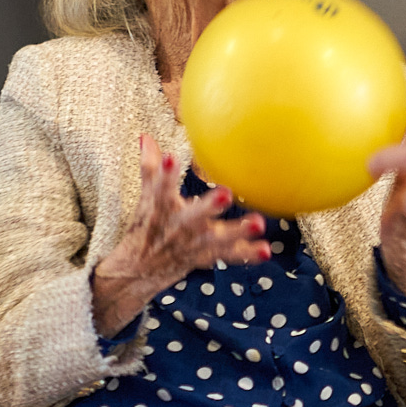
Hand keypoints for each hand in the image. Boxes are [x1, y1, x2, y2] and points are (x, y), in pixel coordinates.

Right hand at [91, 134, 269, 336]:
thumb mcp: (146, 197)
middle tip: (226, 193)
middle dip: (209, 206)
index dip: (165, 175)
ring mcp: (194, 243)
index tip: (172, 158)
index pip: (160, 189)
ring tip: (259, 223)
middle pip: (193, 216)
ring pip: (217, 238)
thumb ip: (150, 167)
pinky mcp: (207, 255)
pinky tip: (265, 250)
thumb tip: (145, 136)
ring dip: (238, 231)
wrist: (139, 270)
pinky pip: (229, 255)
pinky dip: (247, 253)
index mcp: (161, 209)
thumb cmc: (147, 226)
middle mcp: (179, 227)